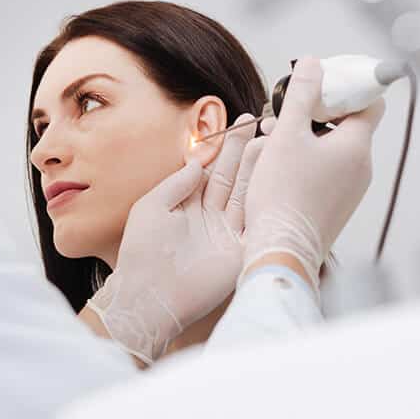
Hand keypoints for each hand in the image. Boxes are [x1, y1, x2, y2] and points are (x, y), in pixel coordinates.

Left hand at [85, 113, 264, 365]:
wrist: (149, 294)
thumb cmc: (142, 252)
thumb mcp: (151, 206)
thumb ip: (176, 183)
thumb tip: (198, 162)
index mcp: (187, 204)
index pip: (211, 169)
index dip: (225, 147)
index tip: (239, 123)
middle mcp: (210, 217)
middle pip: (233, 177)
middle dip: (247, 151)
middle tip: (263, 124)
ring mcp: (227, 233)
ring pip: (247, 194)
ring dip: (259, 169)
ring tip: (272, 140)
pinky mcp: (240, 252)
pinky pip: (256, 222)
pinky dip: (267, 202)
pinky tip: (277, 179)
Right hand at [242, 57, 384, 291]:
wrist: (280, 247)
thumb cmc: (282, 196)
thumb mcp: (286, 135)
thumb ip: (300, 96)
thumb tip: (312, 64)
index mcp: (356, 147)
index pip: (369, 103)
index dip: (344, 89)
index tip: (318, 85)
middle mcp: (360, 168)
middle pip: (346, 124)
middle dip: (314, 112)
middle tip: (285, 112)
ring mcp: (350, 189)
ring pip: (332, 148)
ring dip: (305, 136)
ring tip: (272, 140)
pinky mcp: (335, 203)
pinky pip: (326, 170)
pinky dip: (305, 159)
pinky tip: (278, 164)